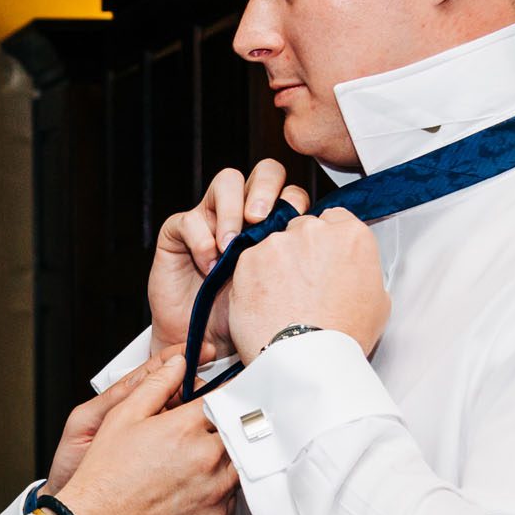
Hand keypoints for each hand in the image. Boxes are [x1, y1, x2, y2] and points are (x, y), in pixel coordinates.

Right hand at [53, 355, 236, 514]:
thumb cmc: (105, 476)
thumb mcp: (122, 417)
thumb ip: (156, 384)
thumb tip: (178, 363)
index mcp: (187, 427)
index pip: (227, 399)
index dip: (229, 395)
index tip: (232, 395)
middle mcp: (207, 458)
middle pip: (237, 431)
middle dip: (228, 426)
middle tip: (208, 432)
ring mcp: (215, 491)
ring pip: (239, 464)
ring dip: (226, 458)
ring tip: (197, 462)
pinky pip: (232, 497)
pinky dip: (220, 489)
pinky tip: (194, 488)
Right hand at [146, 161, 313, 365]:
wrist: (206, 342)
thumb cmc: (247, 320)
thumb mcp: (283, 293)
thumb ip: (303, 267)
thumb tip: (336, 251)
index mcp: (275, 224)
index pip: (292, 192)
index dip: (295, 203)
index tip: (295, 233)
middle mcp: (245, 212)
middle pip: (265, 173)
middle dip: (265, 190)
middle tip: (260, 219)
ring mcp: (212, 217)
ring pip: (227, 181)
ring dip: (231, 210)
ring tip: (230, 244)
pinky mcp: (178, 231)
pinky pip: (190, 218)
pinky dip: (201, 240)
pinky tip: (209, 267)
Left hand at [228, 207, 388, 361]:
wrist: (309, 360)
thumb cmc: (343, 337)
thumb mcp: (378, 302)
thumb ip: (363, 273)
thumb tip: (354, 272)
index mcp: (351, 236)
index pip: (335, 220)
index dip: (327, 243)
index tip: (323, 260)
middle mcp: (315, 231)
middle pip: (302, 229)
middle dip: (300, 252)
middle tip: (302, 285)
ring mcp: (279, 242)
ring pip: (273, 246)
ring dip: (275, 266)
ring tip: (282, 301)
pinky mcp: (249, 259)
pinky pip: (249, 263)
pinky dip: (253, 281)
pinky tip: (264, 305)